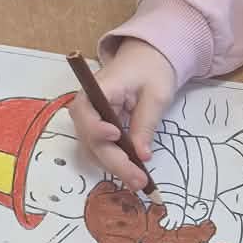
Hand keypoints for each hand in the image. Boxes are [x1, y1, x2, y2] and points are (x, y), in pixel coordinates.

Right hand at [71, 40, 176, 190]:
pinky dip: (115, 162)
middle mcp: (87, 107)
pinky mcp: (98, 130)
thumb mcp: (156, 94)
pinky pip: (101, 150)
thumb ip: (145, 123)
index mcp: (97, 88)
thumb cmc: (151, 70)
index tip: (116, 135)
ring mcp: (90, 120)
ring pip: (95, 150)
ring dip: (115, 167)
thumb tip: (142, 155)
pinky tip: (133, 173)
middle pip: (91, 139)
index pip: (86, 112)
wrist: (146, 60)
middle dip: (114, 161)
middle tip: (138, 179)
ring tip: (139, 182)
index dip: (97, 128)